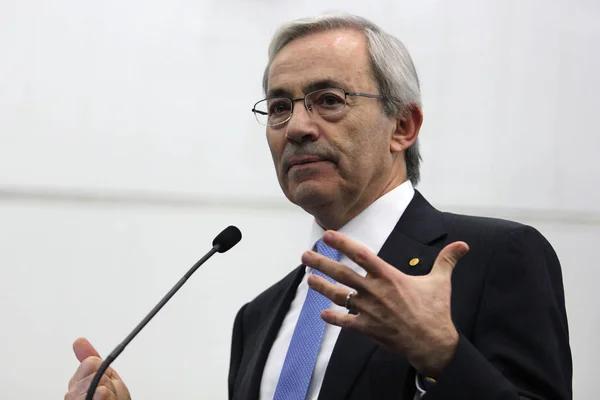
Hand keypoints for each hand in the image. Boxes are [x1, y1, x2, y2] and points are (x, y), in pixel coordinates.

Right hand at [64, 338, 130, 399]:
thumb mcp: (107, 379)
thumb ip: (95, 362)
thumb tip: (78, 341)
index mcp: (77, 384)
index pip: (90, 362)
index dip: (104, 371)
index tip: (106, 383)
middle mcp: (72, 394)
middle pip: (92, 369)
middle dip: (106, 380)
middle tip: (107, 394)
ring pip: (97, 383)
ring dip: (109, 392)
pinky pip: (101, 393)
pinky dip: (108, 397)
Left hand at [303, 230, 468, 376]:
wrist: (432, 343)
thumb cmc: (434, 311)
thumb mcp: (440, 282)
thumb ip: (447, 261)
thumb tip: (463, 245)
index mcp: (388, 276)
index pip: (360, 255)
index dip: (342, 244)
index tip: (327, 235)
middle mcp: (374, 291)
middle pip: (342, 274)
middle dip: (322, 263)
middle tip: (305, 255)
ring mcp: (369, 310)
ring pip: (339, 296)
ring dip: (321, 287)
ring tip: (308, 279)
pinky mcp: (367, 328)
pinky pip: (346, 322)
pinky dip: (334, 318)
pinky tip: (322, 314)